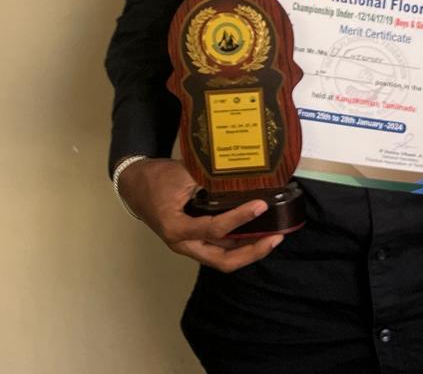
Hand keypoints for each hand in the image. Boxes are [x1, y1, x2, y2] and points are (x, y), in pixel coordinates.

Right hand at [117, 158, 282, 270]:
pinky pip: (219, 250)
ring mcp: (189, 246)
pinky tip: (255, 232)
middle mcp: (184, 244)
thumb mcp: (183, 174)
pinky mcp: (193, 242)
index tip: (260, 205)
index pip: (214, 229)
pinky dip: (238, 245)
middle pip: (223, 260)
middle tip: (275, 238)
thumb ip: (209, 180)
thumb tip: (242, 177)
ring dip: (248, 251)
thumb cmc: (157, 178)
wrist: (135, 185)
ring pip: (223, 259)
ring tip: (272, 237)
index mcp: (177, 229)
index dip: (240, 218)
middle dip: (252, 252)